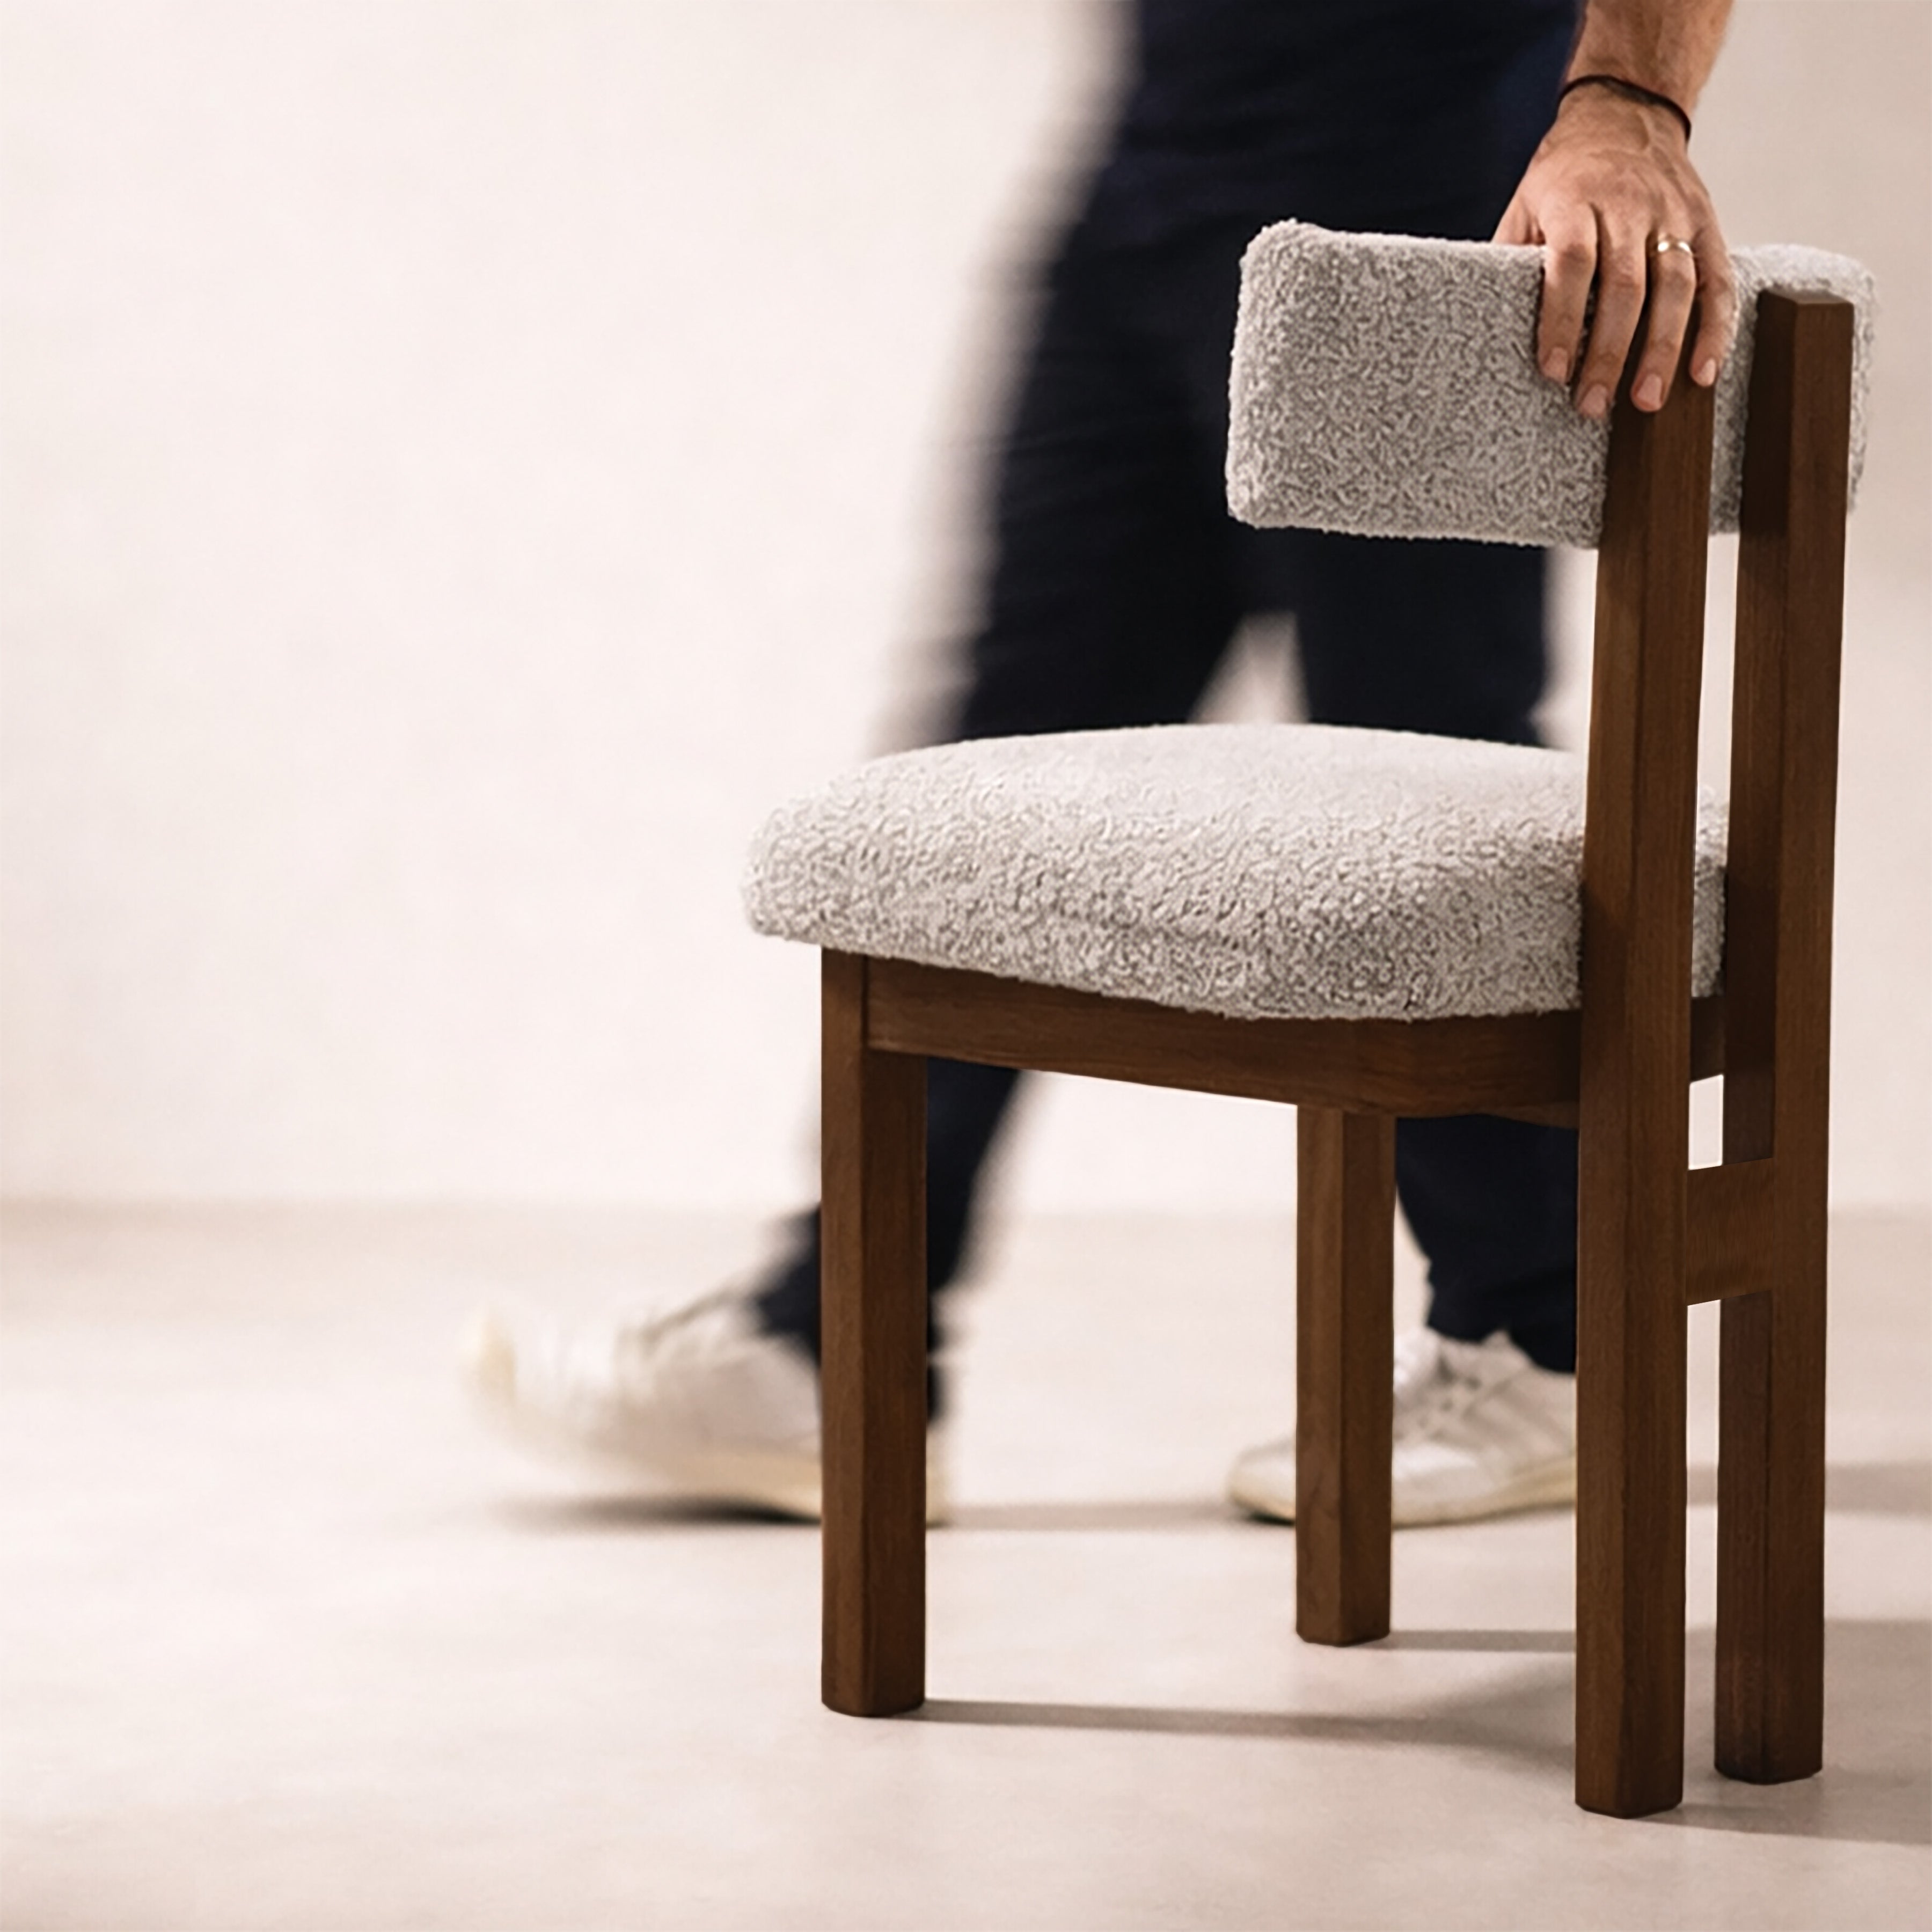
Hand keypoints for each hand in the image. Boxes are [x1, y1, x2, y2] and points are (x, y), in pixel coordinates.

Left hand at [1494, 86, 1735, 419]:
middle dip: (1611, 351)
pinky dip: (1715, 328)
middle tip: (1594, 404)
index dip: (1562, 319)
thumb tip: (1492, 328)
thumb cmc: (1564, 177)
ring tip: (1647, 401)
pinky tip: (1703, 373)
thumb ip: (1515, 260)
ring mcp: (1674, 214)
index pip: (1571, 263)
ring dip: (1664, 349)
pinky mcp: (1707, 223)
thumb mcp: (1526, 205)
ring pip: (1677, 286)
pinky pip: (1718, 280)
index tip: (1553, 370)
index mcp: (1576, 200)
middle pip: (1626, 285)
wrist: (1625, 114)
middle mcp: (1631, 205)